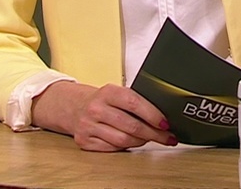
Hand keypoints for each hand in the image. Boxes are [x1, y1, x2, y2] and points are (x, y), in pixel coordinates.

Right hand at [32, 81, 176, 151]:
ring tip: (150, 139)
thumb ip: (136, 101)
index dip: (152, 114)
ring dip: (141, 141)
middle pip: (131, 125)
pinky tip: (133, 142)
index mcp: (108, 92)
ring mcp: (88, 125)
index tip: (165, 123)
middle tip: (167, 137)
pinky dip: (126, 147)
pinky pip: (112, 148)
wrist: (73, 107)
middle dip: (153, 133)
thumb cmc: (103, 101)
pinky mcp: (85, 141)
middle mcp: (96, 108)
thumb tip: (163, 116)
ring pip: (123, 140)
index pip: (134, 103)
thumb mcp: (117, 93)